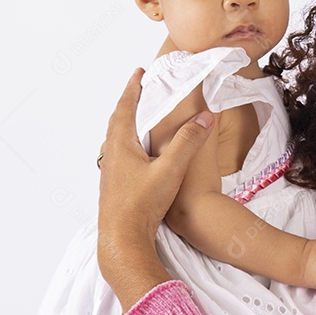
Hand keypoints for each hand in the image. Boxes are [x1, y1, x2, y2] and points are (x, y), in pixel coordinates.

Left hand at [97, 68, 213, 311]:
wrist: (122, 240)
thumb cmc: (141, 205)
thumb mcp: (170, 170)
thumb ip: (188, 142)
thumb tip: (204, 117)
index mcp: (121, 145)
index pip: (125, 107)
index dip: (133, 88)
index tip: (139, 73)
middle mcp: (112, 156)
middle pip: (118, 121)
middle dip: (129, 103)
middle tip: (140, 91)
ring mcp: (111, 173)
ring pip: (116, 140)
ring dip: (127, 124)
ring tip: (140, 119)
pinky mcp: (115, 187)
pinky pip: (120, 156)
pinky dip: (129, 144)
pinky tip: (140, 156)